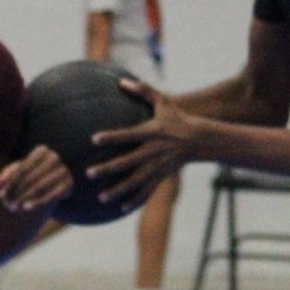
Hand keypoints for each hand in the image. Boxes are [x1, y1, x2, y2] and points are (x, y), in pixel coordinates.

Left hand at [0, 145, 73, 211]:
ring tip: (14, 207)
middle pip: (30, 178)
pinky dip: (39, 203)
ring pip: (40, 187)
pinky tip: (27, 208)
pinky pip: (52, 196)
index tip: (0, 194)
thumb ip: (9, 174)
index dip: (10, 183)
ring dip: (25, 199)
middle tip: (7, 204)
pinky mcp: (69, 184)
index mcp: (42, 150)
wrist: (58, 179)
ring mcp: (63, 170)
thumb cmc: (34, 172)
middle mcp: (54, 158)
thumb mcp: (21, 169)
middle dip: (17, 193)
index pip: (22, 169)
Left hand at [88, 80, 199, 209]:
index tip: (94, 139)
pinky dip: (135, 200)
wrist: (200, 140)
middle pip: (127, 162)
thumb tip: (121, 81)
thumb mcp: (164, 101)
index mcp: (151, 133)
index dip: (112, 137)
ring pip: (135, 181)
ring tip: (101, 198)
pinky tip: (121, 209)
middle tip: (89, 173)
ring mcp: (157, 166)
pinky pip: (147, 191)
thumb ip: (143, 90)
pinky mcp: (162, 176)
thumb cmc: (178, 118)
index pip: (128, 135)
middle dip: (108, 169)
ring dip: (118, 190)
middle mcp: (153, 151)